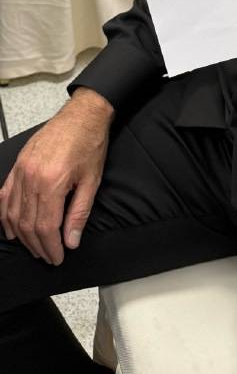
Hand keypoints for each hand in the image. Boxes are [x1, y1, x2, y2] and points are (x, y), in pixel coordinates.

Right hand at [0, 88, 113, 265]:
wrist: (83, 115)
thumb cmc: (89, 144)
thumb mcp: (91, 181)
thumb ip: (79, 214)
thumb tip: (71, 241)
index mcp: (52, 183)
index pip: (45, 227)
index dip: (50, 247)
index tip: (57, 258)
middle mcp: (31, 178)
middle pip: (27, 223)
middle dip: (37, 245)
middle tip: (47, 257)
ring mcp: (21, 170)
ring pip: (13, 213)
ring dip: (21, 235)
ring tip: (33, 247)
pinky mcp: (18, 165)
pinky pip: (5, 195)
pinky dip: (5, 215)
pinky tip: (11, 229)